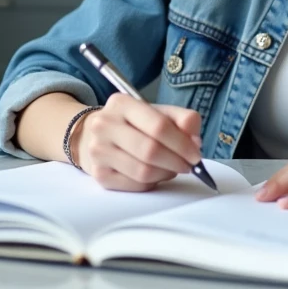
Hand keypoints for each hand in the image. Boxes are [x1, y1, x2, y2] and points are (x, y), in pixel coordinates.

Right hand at [70, 93, 202, 191]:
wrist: (91, 135)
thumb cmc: (131, 124)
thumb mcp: (156, 112)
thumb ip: (181, 120)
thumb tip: (195, 142)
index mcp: (121, 104)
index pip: (158, 126)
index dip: (182, 143)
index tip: (196, 154)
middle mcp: (105, 125)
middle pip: (150, 150)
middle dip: (177, 161)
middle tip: (189, 166)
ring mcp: (98, 151)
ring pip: (143, 171)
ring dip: (166, 173)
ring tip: (172, 168)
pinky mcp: (99, 174)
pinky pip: (135, 185)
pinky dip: (153, 183)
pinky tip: (156, 174)